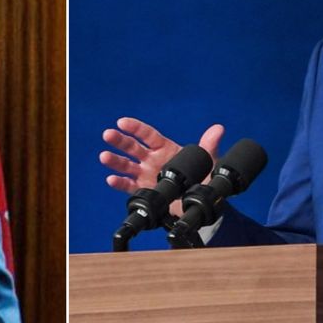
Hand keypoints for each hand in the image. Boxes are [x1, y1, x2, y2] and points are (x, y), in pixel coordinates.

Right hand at [100, 117, 224, 215]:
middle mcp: (152, 159)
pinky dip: (120, 183)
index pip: (147, 135)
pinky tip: (111, 179)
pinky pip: (129, 186)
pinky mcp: (144, 190)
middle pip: (132, 147)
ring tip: (103, 157)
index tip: (122, 122)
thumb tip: (218, 129)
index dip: (135, 128)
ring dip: (115, 161)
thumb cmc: (202, 177)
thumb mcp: (207, 160)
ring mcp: (146, 174)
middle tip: (107, 134)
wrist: (199, 200)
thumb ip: (209, 145)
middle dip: (119, 141)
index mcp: (165, 148)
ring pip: (127, 166)